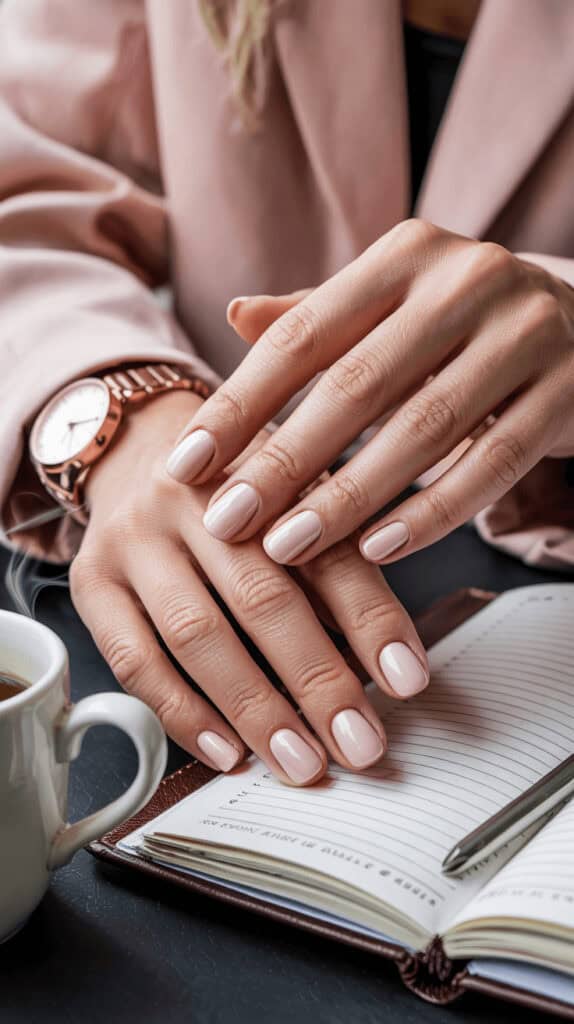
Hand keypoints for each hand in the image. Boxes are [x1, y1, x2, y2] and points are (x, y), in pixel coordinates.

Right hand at [71, 390, 428, 785]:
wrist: (136, 447)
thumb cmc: (235, 489)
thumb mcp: (294, 499)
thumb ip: (335, 566)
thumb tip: (383, 665)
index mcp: (263, 470)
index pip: (327, 552)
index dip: (371, 620)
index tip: (407, 682)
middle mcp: (194, 498)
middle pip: (262, 597)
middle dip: (317, 681)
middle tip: (359, 745)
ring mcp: (134, 539)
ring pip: (197, 635)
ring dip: (254, 709)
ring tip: (300, 761)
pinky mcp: (92, 581)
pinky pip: (134, 659)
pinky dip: (183, 712)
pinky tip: (226, 750)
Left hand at [166, 221, 573, 564]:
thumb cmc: (467, 326)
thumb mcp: (394, 304)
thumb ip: (319, 314)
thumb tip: (234, 315)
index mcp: (406, 255)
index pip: (302, 335)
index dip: (237, 405)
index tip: (186, 466)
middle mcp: (467, 280)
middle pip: (355, 384)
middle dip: (283, 461)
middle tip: (228, 522)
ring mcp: (526, 332)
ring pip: (422, 428)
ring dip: (348, 497)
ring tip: (290, 547)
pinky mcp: (570, 390)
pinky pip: (491, 463)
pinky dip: (433, 512)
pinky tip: (380, 548)